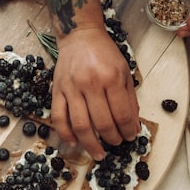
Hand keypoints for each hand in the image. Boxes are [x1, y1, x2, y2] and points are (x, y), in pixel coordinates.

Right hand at [50, 27, 139, 160]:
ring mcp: (71, 88)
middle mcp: (90, 84)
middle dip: (112, 139)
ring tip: (98, 153)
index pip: (121, 114)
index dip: (127, 131)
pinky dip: (65, 134)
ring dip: (90, 144)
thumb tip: (133, 125)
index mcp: (111, 78)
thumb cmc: (104, 53)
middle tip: (116, 144)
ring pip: (80, 125)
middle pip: (102, 123)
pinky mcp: (57, 90)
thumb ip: (129, 99)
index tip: (130, 137)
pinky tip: (74, 143)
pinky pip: (59, 117)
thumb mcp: (124, 71)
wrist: (80, 36)